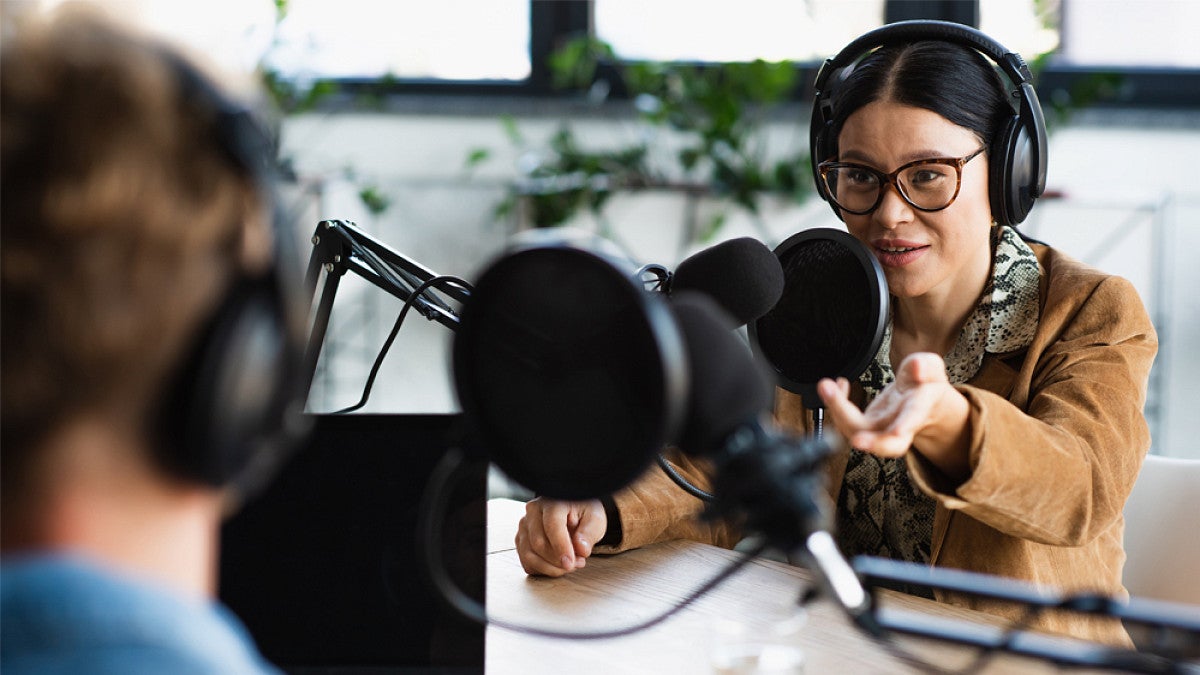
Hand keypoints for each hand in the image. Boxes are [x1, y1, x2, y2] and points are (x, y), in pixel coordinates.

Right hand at [514, 497, 607, 576]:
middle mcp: (533, 512)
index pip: (552, 526)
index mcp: (552, 502)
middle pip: (538, 544)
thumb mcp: (595, 519)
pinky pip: (527, 562)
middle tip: (579, 563)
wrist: (574, 511)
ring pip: (529, 555)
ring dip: (550, 568)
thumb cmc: (583, 513)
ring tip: (570, 565)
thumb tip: (580, 549)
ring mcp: (524, 526)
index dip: (561, 547)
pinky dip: (543, 570)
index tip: (570, 563)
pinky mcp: (521, 540)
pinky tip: (557, 566)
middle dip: (558, 561)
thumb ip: (589, 534)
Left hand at [817, 352, 969, 479]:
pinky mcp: (865, 426)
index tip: (898, 431)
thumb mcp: (932, 369)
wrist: (920, 402)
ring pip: (858, 432)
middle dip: (872, 444)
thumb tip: (917, 367)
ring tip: (827, 385)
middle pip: (887, 445)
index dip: (906, 425)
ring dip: (838, 412)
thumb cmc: (925, 386)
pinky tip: (838, 383)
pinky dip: (836, 403)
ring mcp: (880, 429)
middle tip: (857, 440)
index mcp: (920, 410)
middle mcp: (899, 427)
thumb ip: (927, 366)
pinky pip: (847, 420)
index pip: (913, 419)